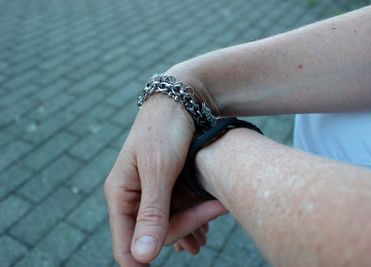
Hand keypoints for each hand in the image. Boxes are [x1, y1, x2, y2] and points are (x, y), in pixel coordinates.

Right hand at [104, 94, 225, 265]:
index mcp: (120, 193)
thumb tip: (141, 257)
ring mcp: (148, 191)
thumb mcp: (159, 170)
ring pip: (165, 225)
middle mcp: (131, 196)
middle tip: (206, 237)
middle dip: (180, 234)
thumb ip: (151, 212)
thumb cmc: (166, 129)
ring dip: (187, 231)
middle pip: (151, 235)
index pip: (125, 244)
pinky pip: (174, 211)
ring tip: (206, 239)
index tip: (179, 253)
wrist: (181, 100)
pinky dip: (190, 218)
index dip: (144, 258)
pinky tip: (205, 225)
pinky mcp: (164, 185)